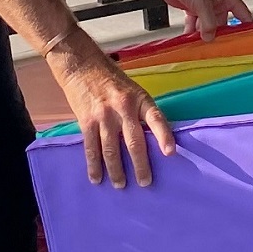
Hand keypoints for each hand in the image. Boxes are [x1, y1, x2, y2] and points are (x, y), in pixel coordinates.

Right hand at [53, 39, 174, 187]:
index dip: (163, 136)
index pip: (155, 119)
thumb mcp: (134, 90)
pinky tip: (96, 178)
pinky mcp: (86, 121)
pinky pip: (91, 148)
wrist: (82, 66)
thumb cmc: (112, 80)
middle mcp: (123, 108)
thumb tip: (154, 140)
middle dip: (140, 165)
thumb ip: (142, 112)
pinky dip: (94, 166)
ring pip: (111, 150)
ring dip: (116, 170)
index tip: (170, 153)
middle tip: (145, 182)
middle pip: (133, 141)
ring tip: (121, 185)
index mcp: (140, 99)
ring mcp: (103, 116)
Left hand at [146, 0, 252, 38]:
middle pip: (224, 24)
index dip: (246, 27)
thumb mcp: (202, 1)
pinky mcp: (193, 10)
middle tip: (218, 46)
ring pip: (208, 26)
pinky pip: (195, 25)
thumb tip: (210, 37)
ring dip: (204, 35)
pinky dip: (192, 32)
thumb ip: (208, 21)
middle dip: (219, 35)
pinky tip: (190, 39)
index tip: (246, 40)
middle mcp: (217, 2)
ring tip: (202, 45)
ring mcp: (205, 7)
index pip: (243, 14)